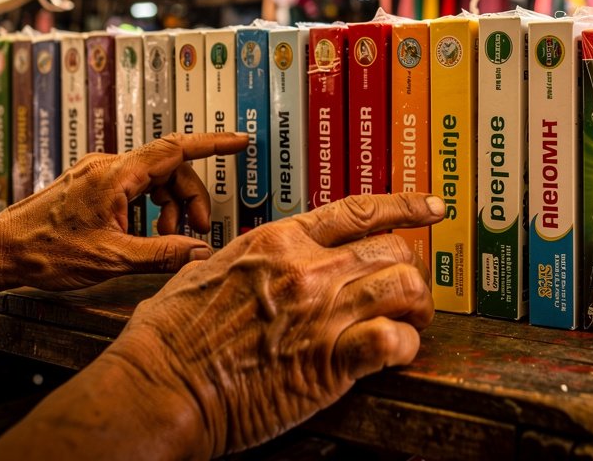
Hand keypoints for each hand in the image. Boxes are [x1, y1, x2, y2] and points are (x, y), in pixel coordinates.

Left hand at [0, 132, 247, 291]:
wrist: (0, 251)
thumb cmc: (47, 251)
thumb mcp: (112, 258)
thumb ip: (162, 254)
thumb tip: (200, 253)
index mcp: (116, 175)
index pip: (175, 150)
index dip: (212, 144)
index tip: (240, 140)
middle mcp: (107, 166)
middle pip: (168, 169)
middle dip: (189, 198)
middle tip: (198, 230)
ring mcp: (97, 174)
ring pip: (150, 180)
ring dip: (167, 207)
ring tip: (165, 240)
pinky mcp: (89, 185)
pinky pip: (131, 187)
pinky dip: (147, 208)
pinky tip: (142, 235)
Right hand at [105, 193, 442, 458]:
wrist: (161, 387)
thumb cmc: (169, 338)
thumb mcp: (204, 271)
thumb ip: (244, 258)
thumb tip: (253, 259)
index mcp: (278, 241)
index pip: (358, 212)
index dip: (405, 206)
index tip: (431, 206)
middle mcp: (308, 270)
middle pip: (394, 249)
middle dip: (410, 268)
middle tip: (407, 290)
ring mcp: (322, 313)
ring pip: (405, 287)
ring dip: (416, 308)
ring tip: (410, 322)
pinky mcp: (329, 362)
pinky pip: (394, 341)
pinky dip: (405, 347)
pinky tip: (395, 354)